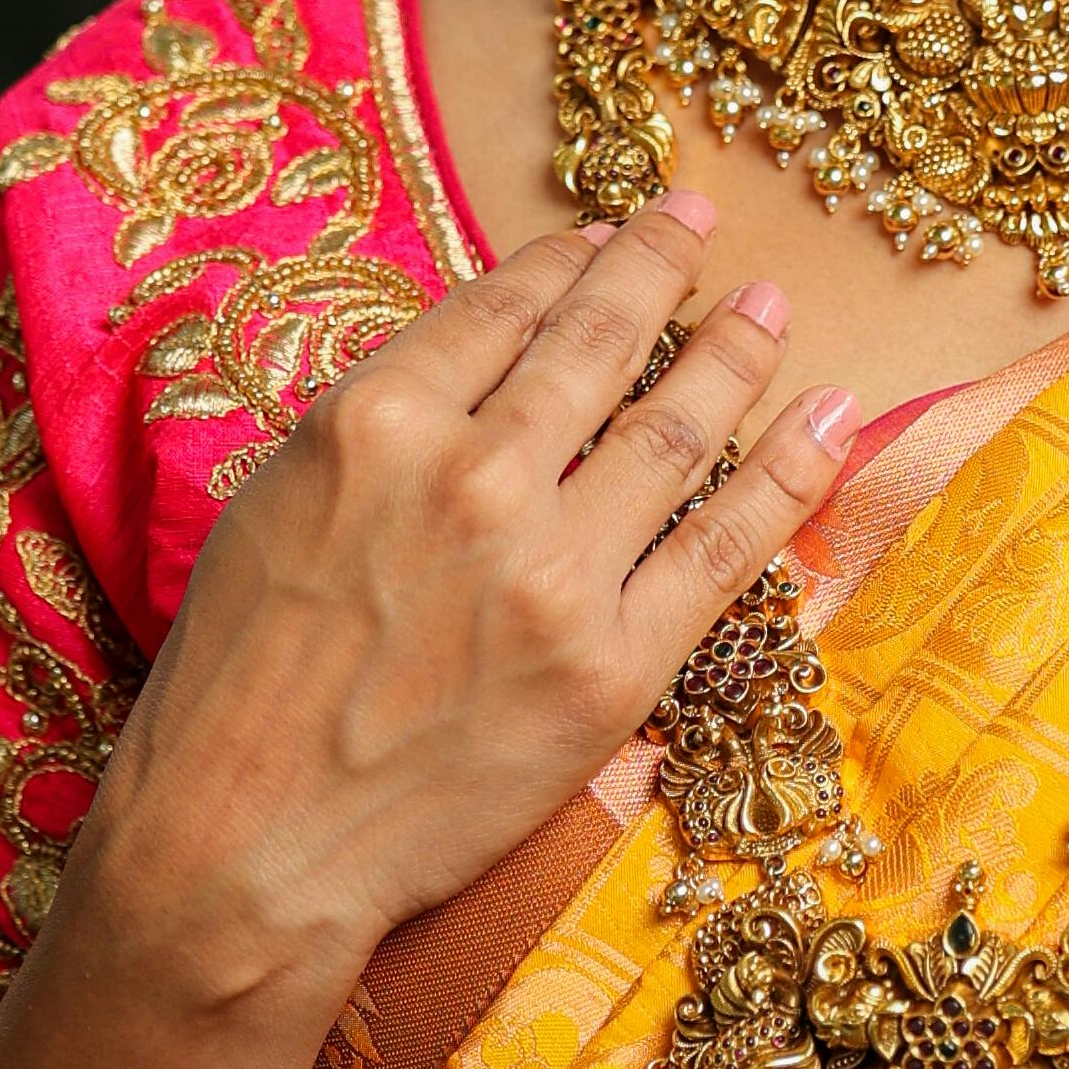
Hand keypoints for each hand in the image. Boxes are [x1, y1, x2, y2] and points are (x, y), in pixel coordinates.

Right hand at [69, 192, 851, 1024]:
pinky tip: (832, 416)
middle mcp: (476, 477)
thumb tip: (474, 360)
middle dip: (658, 267)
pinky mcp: (613, 663)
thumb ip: (376, 427)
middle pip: (599, 344)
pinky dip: (793, 471)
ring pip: (677, 429)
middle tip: (694, 220)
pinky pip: (727, 546)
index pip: (501, 309)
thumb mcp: (274, 508)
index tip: (603, 237)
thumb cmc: (237, 685)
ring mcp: (553, 571)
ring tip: (769, 307)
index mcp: (376, 423)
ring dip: (736, 352)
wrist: (245, 847)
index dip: (565, 265)